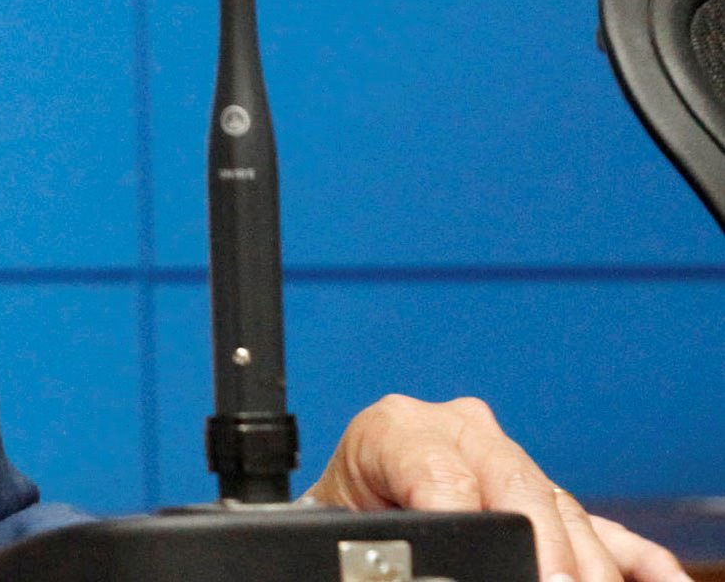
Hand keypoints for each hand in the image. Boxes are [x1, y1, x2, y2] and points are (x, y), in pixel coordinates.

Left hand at [309, 395, 689, 581]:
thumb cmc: (336, 528)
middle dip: (543, 543)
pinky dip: (627, 556)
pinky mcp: (539, 496)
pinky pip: (593, 523)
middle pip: (514, 482)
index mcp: (393, 428)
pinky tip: (658, 580)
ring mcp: (504, 460)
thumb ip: (373, 540)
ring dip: (584, 557)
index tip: (480, 562)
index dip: (461, 513)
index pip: (437, 464)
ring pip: (558, 507)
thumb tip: (413, 562)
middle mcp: (455, 430)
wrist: (340, 525)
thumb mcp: (336, 525)